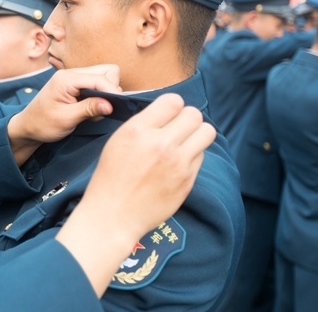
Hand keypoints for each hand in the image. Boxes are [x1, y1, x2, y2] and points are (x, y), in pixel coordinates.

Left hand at [7, 65, 120, 163]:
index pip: (100, 78)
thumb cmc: (43, 124)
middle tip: (101, 110)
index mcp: (67, 79)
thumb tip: (111, 104)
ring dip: (105, 94)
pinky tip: (89, 110)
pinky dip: (99, 96)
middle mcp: (71, 74)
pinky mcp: (76, 85)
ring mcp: (73, 78)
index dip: (112, 92)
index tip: (117, 107)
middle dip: (110, 90)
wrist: (27, 127)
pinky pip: (96, 85)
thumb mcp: (66, 119)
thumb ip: (89, 109)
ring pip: (103, 77)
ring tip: (93, 112)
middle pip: (106, 72)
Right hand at [56, 93, 214, 295]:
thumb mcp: (117, 141)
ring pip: (206, 132)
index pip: (173, 101)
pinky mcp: (188, 180)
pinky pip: (202, 155)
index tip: (167, 114)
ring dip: (197, 133)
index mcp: (138, 130)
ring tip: (185, 141)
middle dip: (187, 118)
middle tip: (178, 128)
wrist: (114, 215)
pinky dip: (193, 155)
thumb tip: (166, 113)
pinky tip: (178, 163)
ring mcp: (177, 163)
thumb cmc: (111, 178)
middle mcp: (160, 144)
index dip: (171, 106)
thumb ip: (143, 124)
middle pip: (194, 114)